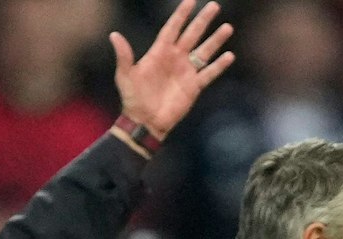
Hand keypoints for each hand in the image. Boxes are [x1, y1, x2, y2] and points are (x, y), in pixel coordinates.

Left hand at [111, 0, 235, 138]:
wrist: (145, 121)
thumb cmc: (133, 98)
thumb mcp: (125, 76)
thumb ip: (124, 56)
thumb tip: (114, 35)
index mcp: (159, 52)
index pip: (173, 28)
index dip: (181, 14)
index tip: (191, 1)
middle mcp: (175, 58)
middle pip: (192, 34)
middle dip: (203, 20)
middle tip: (214, 6)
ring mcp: (186, 72)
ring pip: (204, 51)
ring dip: (215, 39)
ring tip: (227, 27)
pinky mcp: (194, 87)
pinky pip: (209, 73)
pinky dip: (219, 65)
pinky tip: (229, 56)